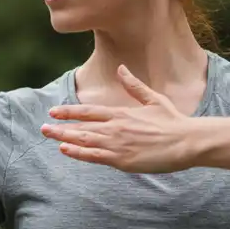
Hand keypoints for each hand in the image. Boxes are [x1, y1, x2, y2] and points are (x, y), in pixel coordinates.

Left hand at [40, 65, 197, 172]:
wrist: (187, 141)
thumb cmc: (173, 121)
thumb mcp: (153, 99)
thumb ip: (134, 85)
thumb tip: (121, 68)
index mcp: (122, 113)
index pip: (89, 111)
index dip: (69, 111)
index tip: (54, 112)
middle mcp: (116, 127)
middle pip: (81, 126)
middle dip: (60, 127)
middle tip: (43, 128)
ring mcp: (117, 144)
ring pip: (84, 140)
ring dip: (64, 138)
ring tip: (48, 136)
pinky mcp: (122, 160)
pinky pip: (94, 156)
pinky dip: (78, 152)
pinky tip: (65, 150)